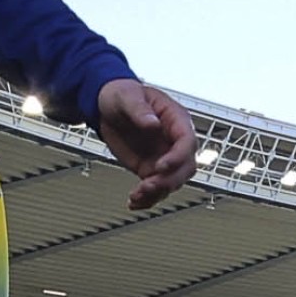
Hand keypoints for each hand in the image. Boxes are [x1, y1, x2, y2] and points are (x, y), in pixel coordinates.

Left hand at [97, 80, 196, 209]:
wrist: (107, 106)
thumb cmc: (122, 94)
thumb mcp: (127, 96)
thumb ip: (140, 110)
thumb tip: (153, 124)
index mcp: (175, 120)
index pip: (187, 142)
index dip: (178, 157)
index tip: (160, 167)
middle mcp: (174, 141)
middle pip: (185, 167)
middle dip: (168, 180)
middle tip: (146, 185)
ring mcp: (164, 157)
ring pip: (172, 182)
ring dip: (157, 193)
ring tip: (136, 196)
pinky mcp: (150, 168)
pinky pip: (155, 188)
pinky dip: (147, 199)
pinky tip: (134, 202)